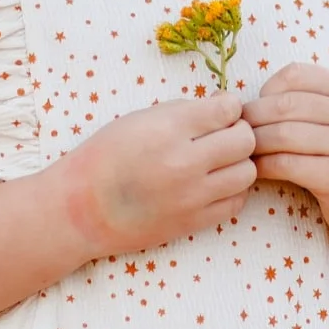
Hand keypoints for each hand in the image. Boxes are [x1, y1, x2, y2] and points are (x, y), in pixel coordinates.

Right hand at [51, 93, 258, 257]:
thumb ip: (185, 111)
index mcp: (168, 130)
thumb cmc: (107, 156)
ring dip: (238, 162)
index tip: (218, 111)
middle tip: (222, 134)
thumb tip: (225, 106)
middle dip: (238, 132)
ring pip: (247, 172)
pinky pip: (236, 202)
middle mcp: (184, 163)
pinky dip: (231, 190)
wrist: (82, 208)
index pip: (228, 108)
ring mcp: (192, 197)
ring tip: (218, 161)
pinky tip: (213, 184)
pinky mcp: (193, 222)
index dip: (227, 106)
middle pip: (245, 140)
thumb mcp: (140, 119)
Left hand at [240, 63, 328, 246]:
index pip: (296, 75)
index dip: (266, 90)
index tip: (256, 111)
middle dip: (252, 119)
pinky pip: (288, 165)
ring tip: (240, 153)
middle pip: (285, 105)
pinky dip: (263, 167)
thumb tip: (240, 99)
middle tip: (234, 134)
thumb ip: (307, 104)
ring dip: (254, 144)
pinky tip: (254, 171)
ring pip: (283, 134)